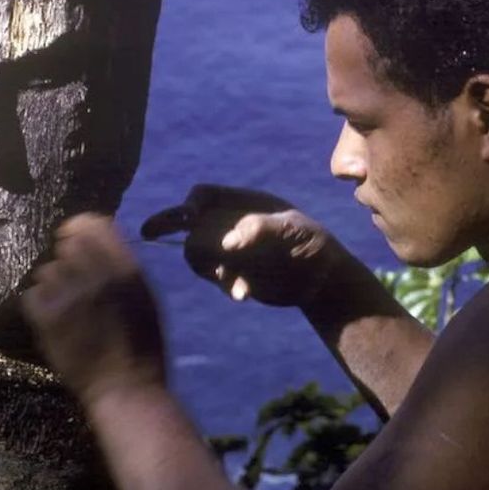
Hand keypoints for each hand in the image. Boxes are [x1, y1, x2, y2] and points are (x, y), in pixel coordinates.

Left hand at [22, 214, 165, 403]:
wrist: (125, 388)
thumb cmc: (142, 345)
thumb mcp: (145, 297)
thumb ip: (123, 267)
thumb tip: (97, 240)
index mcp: (126, 268)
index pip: (92, 224)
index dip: (79, 229)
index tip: (74, 239)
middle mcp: (96, 275)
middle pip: (65, 245)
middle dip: (67, 261)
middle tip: (73, 283)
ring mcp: (68, 296)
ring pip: (46, 271)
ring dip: (54, 285)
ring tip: (67, 308)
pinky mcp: (46, 317)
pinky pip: (32, 295)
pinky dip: (40, 306)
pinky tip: (54, 321)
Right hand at [141, 184, 343, 306]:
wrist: (321, 279)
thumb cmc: (312, 244)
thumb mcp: (293, 232)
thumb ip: (260, 229)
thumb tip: (228, 243)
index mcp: (244, 203)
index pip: (204, 195)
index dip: (189, 206)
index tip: (187, 219)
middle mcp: (231, 223)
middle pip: (192, 226)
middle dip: (189, 238)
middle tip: (167, 241)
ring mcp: (229, 249)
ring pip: (196, 253)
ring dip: (208, 267)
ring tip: (233, 280)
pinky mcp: (232, 272)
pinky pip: (215, 277)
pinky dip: (225, 285)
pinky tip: (243, 294)